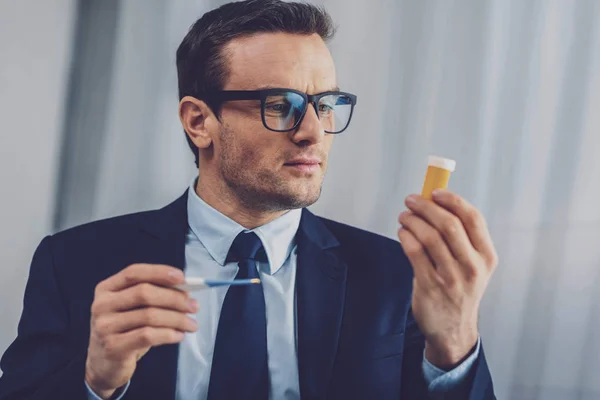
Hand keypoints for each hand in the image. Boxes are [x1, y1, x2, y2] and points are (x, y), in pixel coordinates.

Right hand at [85, 264, 197, 398]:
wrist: (103, 364)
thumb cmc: (124, 330)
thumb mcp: (131, 308)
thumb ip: (152, 294)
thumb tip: (184, 289)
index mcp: (106, 289)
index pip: (133, 272)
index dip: (159, 272)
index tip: (182, 278)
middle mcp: (102, 305)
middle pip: (144, 293)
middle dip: (174, 298)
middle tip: (194, 306)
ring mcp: (105, 326)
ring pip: (149, 315)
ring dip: (177, 319)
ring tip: (191, 324)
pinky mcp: (113, 347)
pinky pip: (148, 335)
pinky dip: (169, 334)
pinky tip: (179, 335)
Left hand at [397, 190, 497, 368]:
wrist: (453, 329)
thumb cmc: (460, 288)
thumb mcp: (473, 266)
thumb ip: (461, 238)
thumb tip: (434, 202)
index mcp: (486, 257)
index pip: (473, 218)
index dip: (452, 200)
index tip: (435, 191)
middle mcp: (472, 267)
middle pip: (448, 224)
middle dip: (426, 206)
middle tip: (411, 200)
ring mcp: (451, 278)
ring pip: (429, 236)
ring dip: (412, 220)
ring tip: (404, 216)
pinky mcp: (429, 286)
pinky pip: (414, 252)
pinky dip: (406, 236)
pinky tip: (403, 232)